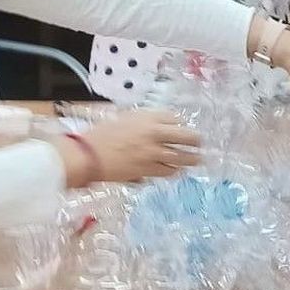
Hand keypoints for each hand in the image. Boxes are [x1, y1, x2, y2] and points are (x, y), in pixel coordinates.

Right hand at [64, 109, 199, 184]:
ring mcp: (154, 154)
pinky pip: (168, 171)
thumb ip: (144, 121)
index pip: (176, 118)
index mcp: (149, 118)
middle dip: (196, 141)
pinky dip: (175, 170)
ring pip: (182, 157)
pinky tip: (177, 170)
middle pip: (188, 137)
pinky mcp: (148, 171)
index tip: (180, 127)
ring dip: (192, 159)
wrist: (89, 154)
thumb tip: (158, 125)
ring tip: (197, 159)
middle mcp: (156, 134)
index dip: (180, 124)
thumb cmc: (102, 133)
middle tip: (200, 144)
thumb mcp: (125, 118)